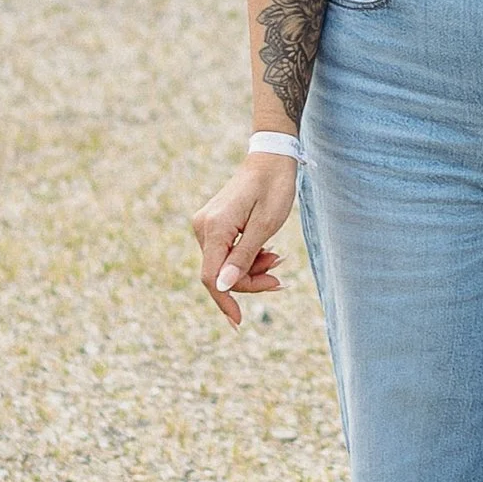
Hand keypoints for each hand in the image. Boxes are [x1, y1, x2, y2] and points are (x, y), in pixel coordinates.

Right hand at [191, 157, 300, 327]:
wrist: (272, 158)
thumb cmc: (273, 188)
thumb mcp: (265, 226)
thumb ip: (244, 258)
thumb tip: (223, 286)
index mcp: (214, 227)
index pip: (211, 276)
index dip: (225, 301)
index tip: (238, 322)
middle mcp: (203, 226)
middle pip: (219, 272)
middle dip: (249, 281)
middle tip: (279, 280)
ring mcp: (206, 224)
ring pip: (224, 264)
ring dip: (251, 269)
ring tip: (277, 259)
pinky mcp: (214, 224)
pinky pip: (227, 252)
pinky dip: (247, 258)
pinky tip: (267, 252)